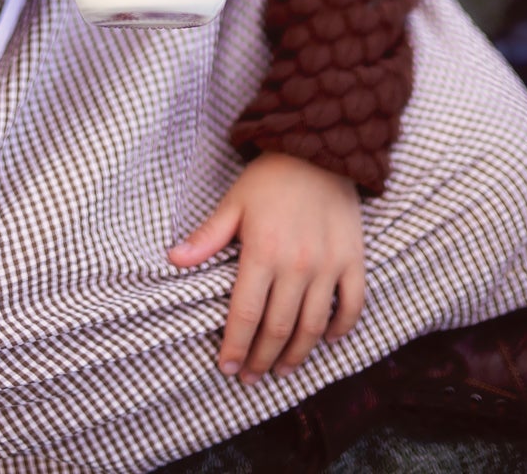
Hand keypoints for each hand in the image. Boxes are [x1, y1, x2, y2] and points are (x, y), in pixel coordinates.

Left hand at [168, 153, 364, 382]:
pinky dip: (341, 328)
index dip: (234, 346)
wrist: (319, 150)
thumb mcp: (234, 202)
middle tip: (250, 377)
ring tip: (281, 371)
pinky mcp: (353, 259)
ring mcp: (329, 264)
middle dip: (261, 359)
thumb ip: (207, 236)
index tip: (225, 367)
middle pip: (278, 328)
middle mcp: (298, 264)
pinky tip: (327, 340)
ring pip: (313, 325)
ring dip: (297, 354)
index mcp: (263, 251)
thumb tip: (173, 259)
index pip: (246, 314)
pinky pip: (352, 304)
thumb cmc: (270, 178)